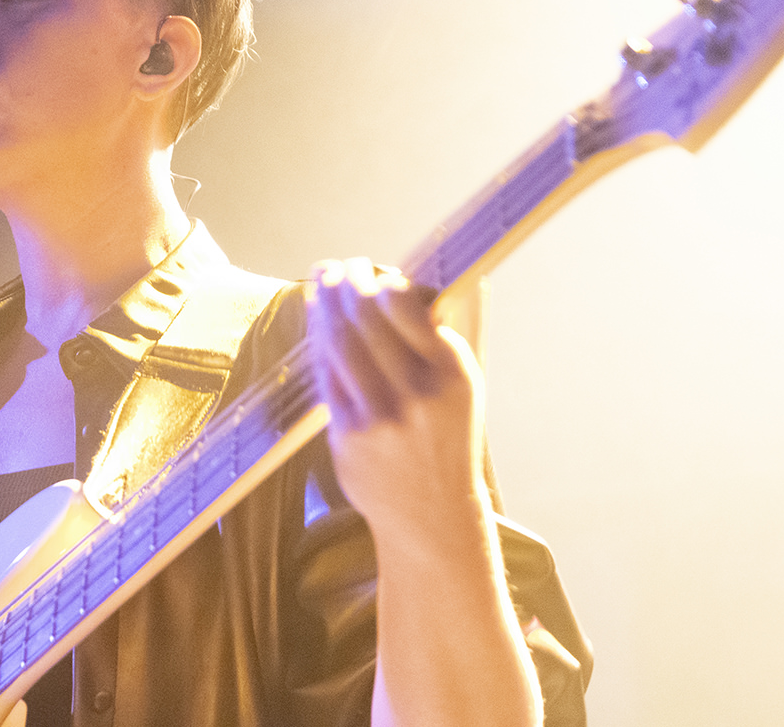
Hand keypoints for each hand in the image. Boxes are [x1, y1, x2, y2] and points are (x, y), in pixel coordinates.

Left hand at [305, 258, 490, 541]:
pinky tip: (317, 324)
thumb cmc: (446, 436)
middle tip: (337, 268)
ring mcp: (381, 415)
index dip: (381, 281)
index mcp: (453, 372)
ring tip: (321, 283)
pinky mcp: (349, 435)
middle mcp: (419, 393)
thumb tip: (449, 275)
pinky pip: (327, 376)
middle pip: (366, 319)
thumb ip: (451, 332)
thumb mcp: (466, 386)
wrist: (433, 513)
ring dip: (325, 306)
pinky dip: (318, 342)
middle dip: (346, 284)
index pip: (406, 307)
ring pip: (341, 343)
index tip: (373, 269)